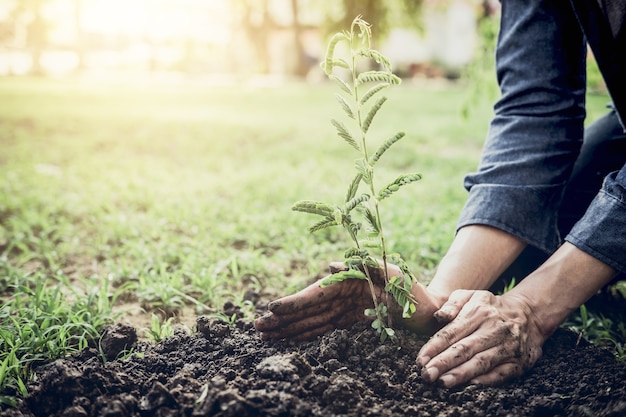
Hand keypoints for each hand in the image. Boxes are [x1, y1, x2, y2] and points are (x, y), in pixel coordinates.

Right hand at [255, 261, 439, 340]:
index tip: (273, 309)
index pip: (317, 293)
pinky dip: (305, 334)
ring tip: (265, 336)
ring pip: (311, 320)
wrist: (431, 311)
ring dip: (288, 329)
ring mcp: (344, 308)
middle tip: (258, 328)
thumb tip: (332, 263)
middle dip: (283, 319)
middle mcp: (342, 293)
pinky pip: (323, 329)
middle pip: (308, 309)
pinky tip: (289, 339)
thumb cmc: (415, 292)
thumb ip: (367, 267)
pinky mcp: (349, 321)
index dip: (294, 303)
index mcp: (349, 280)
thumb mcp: (396, 274)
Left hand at [417, 289, 544, 387]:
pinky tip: (470, 385)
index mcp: (478, 312)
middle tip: (426, 375)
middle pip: (464, 349)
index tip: (420, 360)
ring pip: (481, 362)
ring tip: (443, 382)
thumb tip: (438, 316)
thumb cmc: (489, 307)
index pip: (452, 332)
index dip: (434, 347)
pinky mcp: (519, 361)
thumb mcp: (471, 295)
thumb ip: (452, 303)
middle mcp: (493, 329)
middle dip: (443, 363)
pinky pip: (501, 373)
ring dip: (461, 374)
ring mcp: (507, 346)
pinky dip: (486, 380)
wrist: (529, 314)